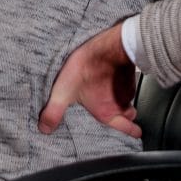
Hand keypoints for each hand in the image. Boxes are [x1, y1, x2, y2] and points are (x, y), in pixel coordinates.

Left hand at [38, 22, 141, 137]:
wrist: (106, 46)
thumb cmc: (86, 67)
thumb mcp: (63, 91)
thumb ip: (54, 111)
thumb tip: (44, 129)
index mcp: (107, 112)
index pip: (126, 129)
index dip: (131, 132)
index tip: (135, 134)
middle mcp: (121, 103)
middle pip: (129, 115)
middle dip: (127, 117)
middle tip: (122, 115)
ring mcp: (127, 88)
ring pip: (128, 98)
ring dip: (122, 98)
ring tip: (111, 93)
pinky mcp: (129, 74)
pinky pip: (128, 83)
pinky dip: (122, 82)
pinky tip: (111, 76)